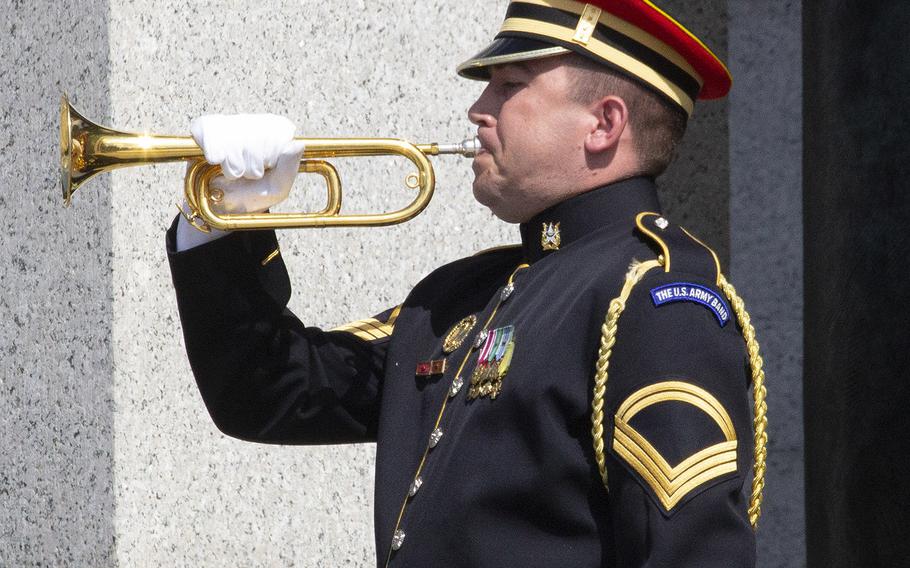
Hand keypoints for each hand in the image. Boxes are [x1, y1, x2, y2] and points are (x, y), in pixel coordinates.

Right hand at [175, 114, 304, 251]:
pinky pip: (211, 133)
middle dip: (252, 164)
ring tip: (234, 172)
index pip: (277, 133)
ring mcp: (230, 122)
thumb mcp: (277, 187)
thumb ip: (290, 167)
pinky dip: (215, 154)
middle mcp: (255, 122)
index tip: (266, 169)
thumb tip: (297, 144)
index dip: (270, 157)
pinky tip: (216, 162)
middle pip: (256, 136)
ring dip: (234, 163)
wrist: (222, 206)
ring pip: (234, 137)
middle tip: (248, 174)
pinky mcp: (205, 127)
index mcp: (277, 131)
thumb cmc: (253, 193)